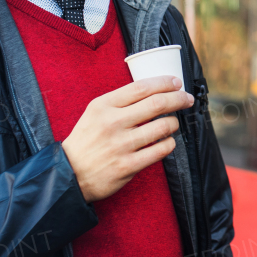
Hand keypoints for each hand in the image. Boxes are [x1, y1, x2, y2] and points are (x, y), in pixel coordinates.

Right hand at [61, 76, 193, 202]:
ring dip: (174, 123)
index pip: (141, 87)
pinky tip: (167, 142)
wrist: (69, 174)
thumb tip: (153, 90)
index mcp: (103, 105)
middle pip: (157, 103)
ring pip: (162, 127)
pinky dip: (169, 144)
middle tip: (187, 99)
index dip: (164, 82)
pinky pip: (160, 151)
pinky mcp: (128, 166)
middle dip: (178, 99)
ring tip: (172, 123)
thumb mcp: (95, 112)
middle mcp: (112, 123)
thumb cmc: (86, 140)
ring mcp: (121, 145)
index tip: (176, 82)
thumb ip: (120, 101)